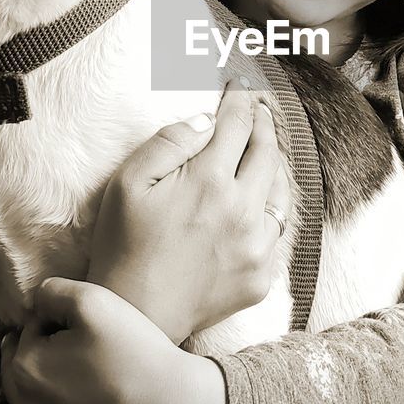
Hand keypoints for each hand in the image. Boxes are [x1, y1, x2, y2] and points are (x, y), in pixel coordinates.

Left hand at [0, 277, 226, 403]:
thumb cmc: (135, 354)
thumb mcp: (95, 301)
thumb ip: (55, 292)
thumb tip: (37, 298)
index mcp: (26, 369)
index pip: (27, 333)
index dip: (48, 320)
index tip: (74, 318)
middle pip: (17, 371)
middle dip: (32, 351)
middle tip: (62, 340)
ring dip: (13, 396)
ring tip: (30, 382)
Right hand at [88, 79, 292, 344]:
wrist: (135, 316)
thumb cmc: (123, 244)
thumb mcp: (128, 183)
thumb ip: (169, 142)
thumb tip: (205, 120)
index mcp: (210, 181)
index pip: (237, 125)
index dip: (239, 101)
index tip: (239, 87)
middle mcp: (243, 210)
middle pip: (267, 152)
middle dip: (263, 124)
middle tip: (259, 110)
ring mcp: (258, 246)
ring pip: (280, 191)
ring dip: (273, 166)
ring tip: (263, 152)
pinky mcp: (262, 275)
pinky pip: (278, 231)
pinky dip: (272, 210)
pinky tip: (260, 202)